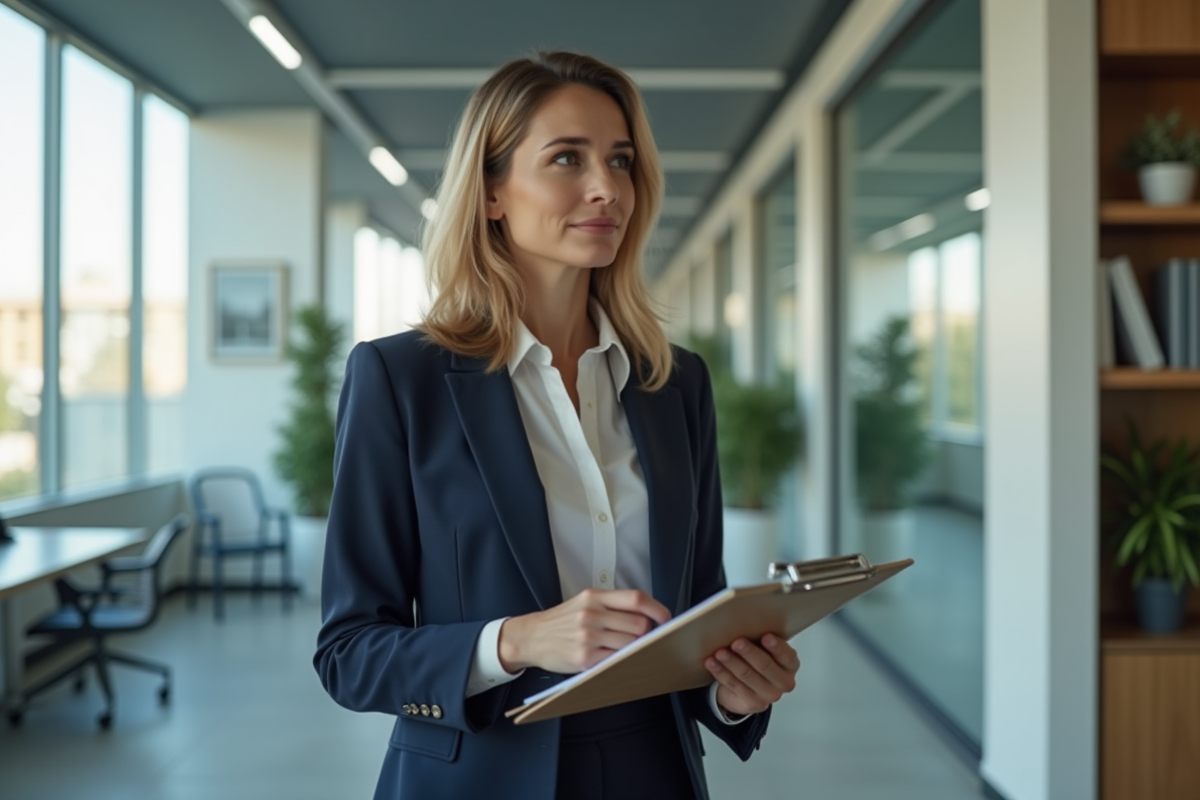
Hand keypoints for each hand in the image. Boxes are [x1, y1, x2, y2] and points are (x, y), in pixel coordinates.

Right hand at [498, 589, 670, 674]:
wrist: (532, 637)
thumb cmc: (562, 621)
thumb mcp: (584, 602)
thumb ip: (612, 605)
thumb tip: (647, 614)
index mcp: (594, 597)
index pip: (636, 598)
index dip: (657, 609)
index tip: (666, 618)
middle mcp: (591, 614)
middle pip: (638, 623)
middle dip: (648, 633)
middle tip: (645, 638)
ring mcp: (587, 636)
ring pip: (631, 643)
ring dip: (637, 649)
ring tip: (631, 650)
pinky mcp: (584, 658)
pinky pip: (616, 660)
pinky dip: (623, 660)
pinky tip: (620, 659)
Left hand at [705, 634, 798, 716]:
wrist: (750, 686)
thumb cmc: (758, 659)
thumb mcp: (765, 648)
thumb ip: (762, 639)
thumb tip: (746, 624)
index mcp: (790, 665)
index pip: (787, 656)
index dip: (777, 647)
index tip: (766, 636)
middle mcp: (784, 682)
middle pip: (765, 666)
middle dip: (749, 653)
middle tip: (737, 642)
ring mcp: (769, 695)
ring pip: (747, 676)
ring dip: (732, 662)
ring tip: (720, 652)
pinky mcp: (752, 704)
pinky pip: (734, 685)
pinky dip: (721, 672)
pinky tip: (713, 663)